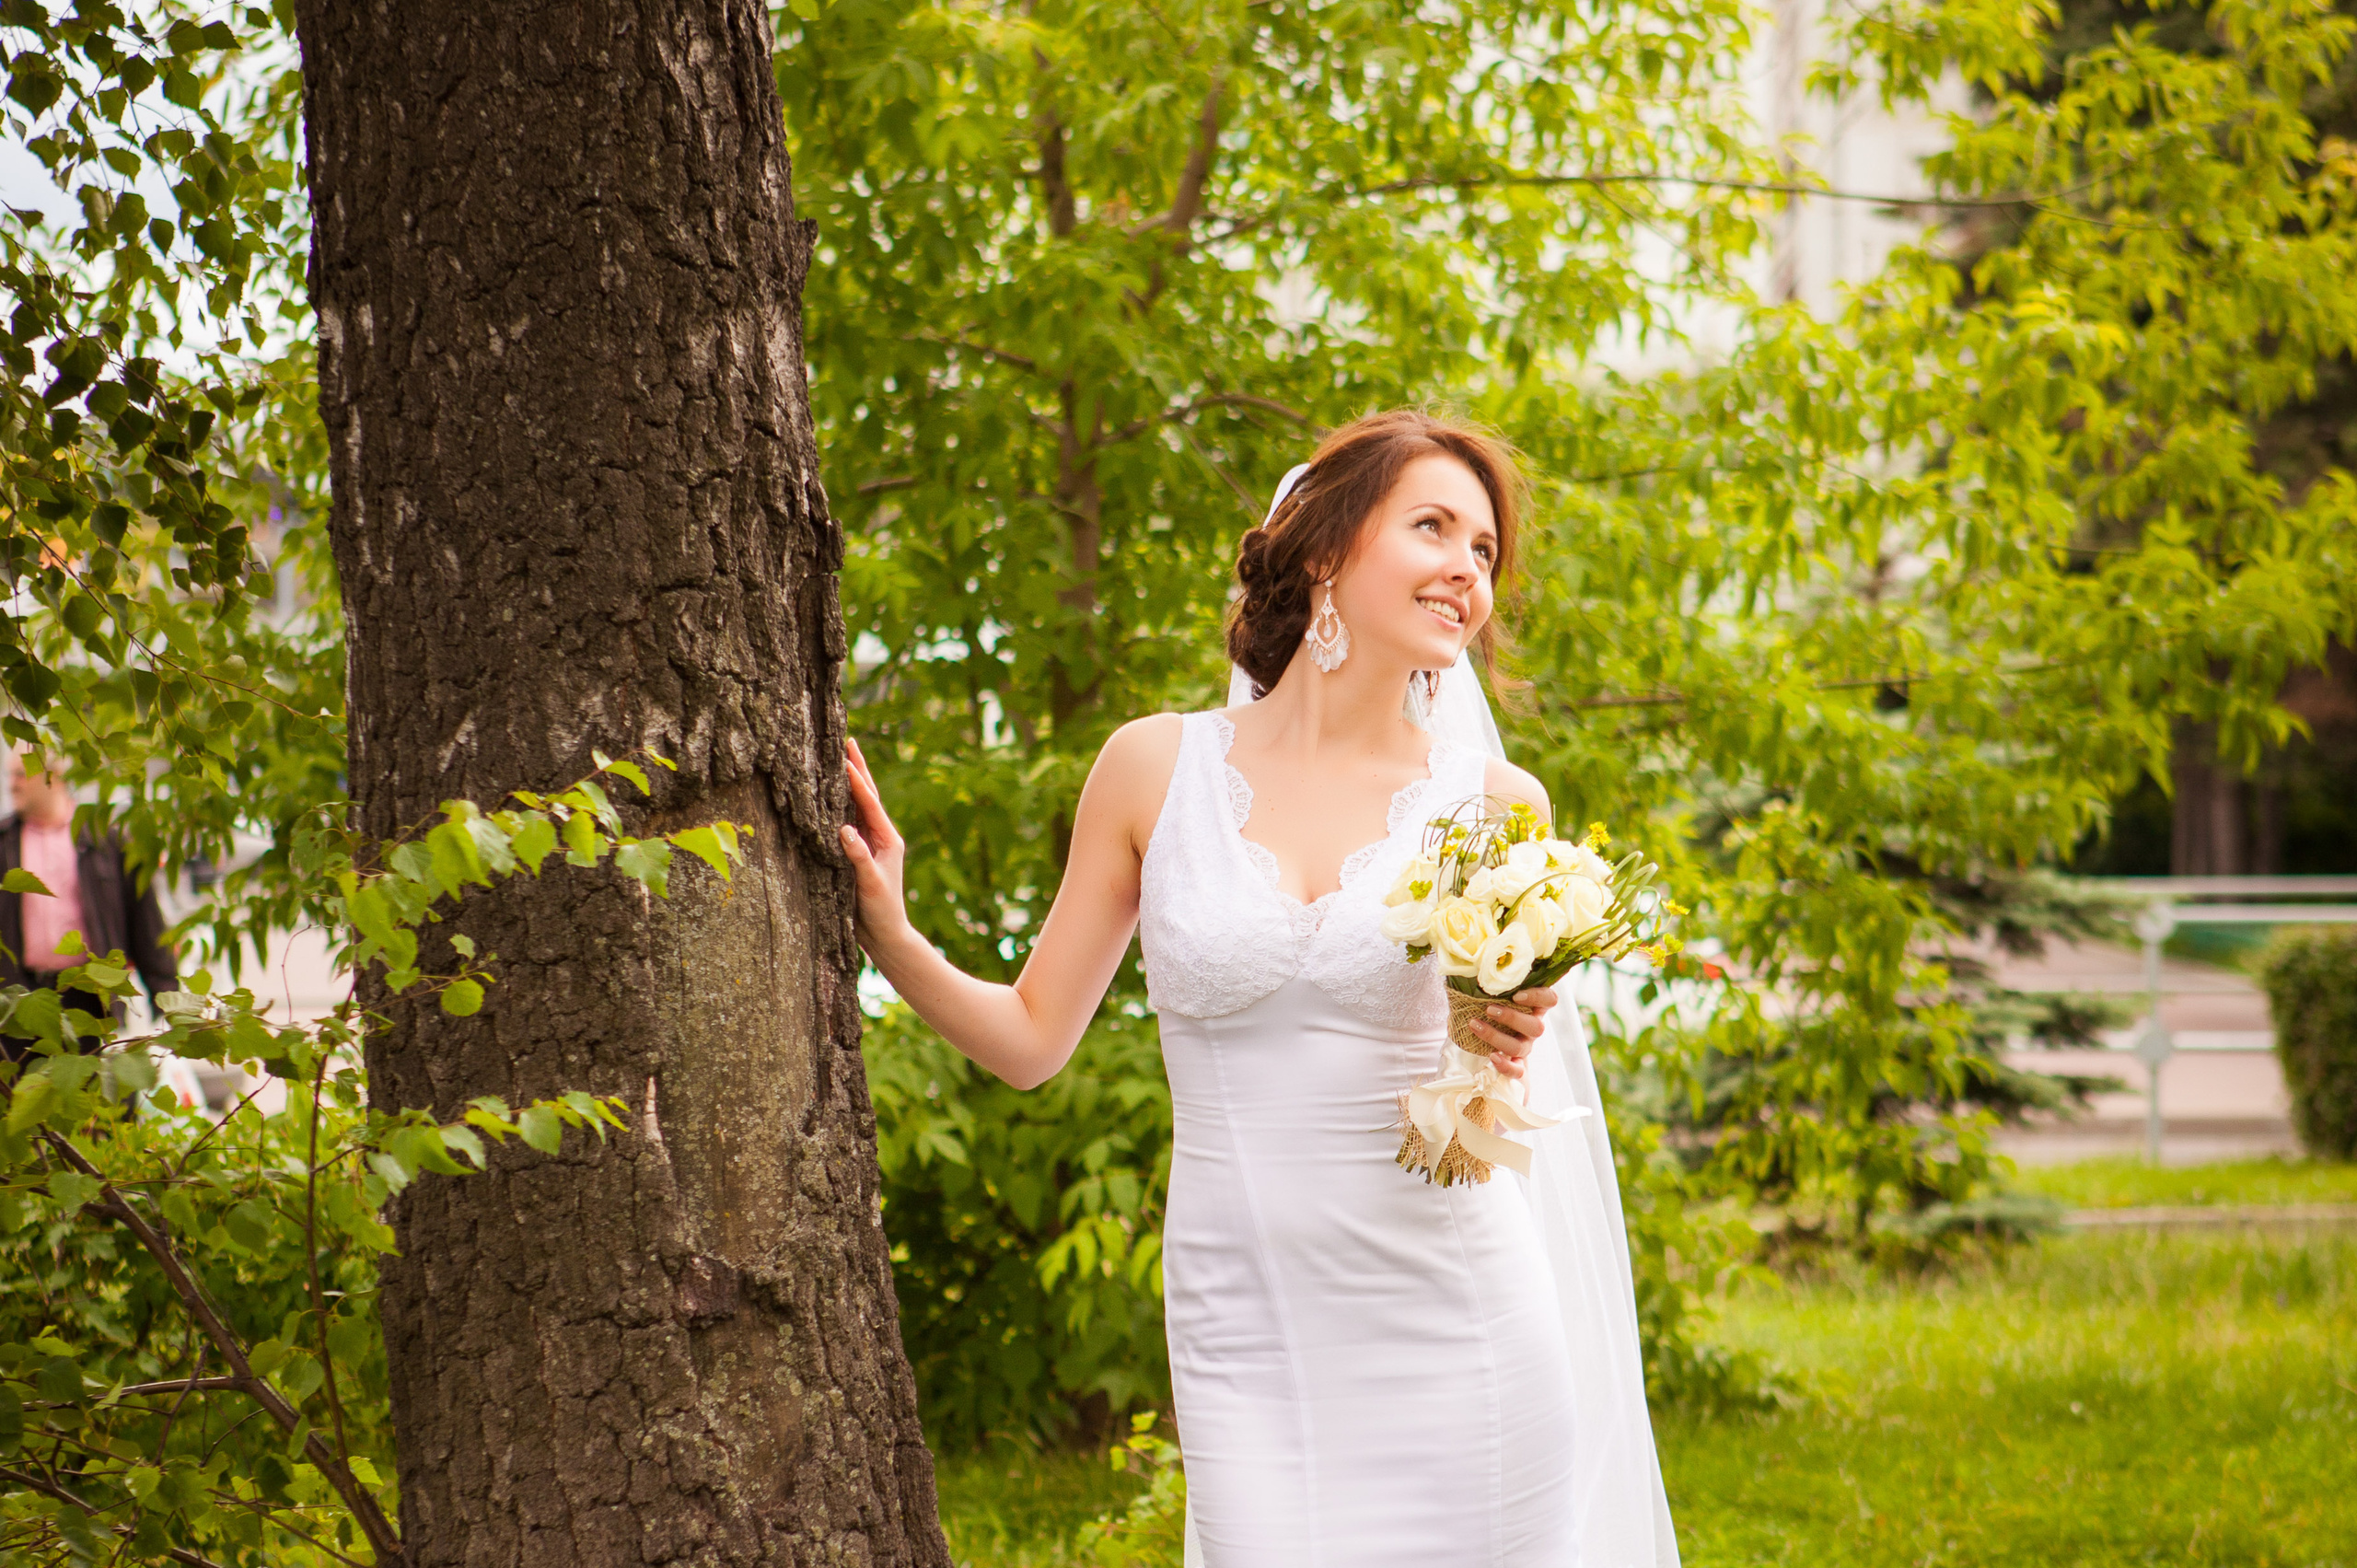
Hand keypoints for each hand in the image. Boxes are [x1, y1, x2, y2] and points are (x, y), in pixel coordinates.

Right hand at [839, 736, 910, 949]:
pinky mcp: (860, 854)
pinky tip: (831, 796)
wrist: (886, 935)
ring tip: (842, 759)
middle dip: (858, 769)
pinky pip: (850, 822)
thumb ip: (858, 857)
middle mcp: (881, 837)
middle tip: (850, 741)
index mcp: (888, 839)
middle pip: (868, 796)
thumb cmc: (881, 911)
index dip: (856, 779)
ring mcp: (871, 844)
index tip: (844, 756)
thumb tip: (844, 828)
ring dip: (851, 783)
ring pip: (859, 806)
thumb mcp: (870, 884)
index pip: (870, 802)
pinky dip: (841, 805)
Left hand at [1469, 986, 1556, 1080]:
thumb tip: (1471, 965)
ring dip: (1497, 1036)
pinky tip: (1492, 1057)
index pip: (1550, 999)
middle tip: (1489, 1009)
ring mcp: (1525, 1046)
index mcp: (1533, 1006)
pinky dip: (1506, 1065)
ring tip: (1475, 1025)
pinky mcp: (1515, 1064)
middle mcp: (1533, 1026)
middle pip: (1536, 1027)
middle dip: (1512, 1018)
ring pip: (1521, 1046)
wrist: (1478, 1038)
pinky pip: (1518, 1070)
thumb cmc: (1486, 1005)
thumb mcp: (1490, 990)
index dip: (1538, 996)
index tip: (1516, 994)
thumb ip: (1489, 979)